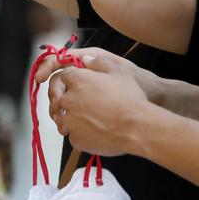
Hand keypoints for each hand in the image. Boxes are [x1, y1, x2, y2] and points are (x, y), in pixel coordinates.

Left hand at [36, 48, 160, 155]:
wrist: (135, 127)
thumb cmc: (129, 98)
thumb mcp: (119, 71)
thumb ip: (99, 62)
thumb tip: (86, 59)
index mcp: (77, 80)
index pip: (65, 77)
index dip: (75, 80)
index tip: (84, 85)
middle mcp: (68, 100)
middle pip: (62, 98)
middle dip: (74, 100)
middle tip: (92, 104)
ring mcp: (70, 121)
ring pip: (66, 119)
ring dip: (76, 118)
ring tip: (96, 119)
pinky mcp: (75, 139)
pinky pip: (74, 135)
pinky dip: (83, 134)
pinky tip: (98, 131)